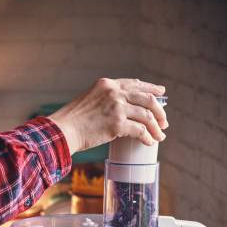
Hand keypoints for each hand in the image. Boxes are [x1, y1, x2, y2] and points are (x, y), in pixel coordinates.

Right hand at [49, 77, 167, 153]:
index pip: (135, 84)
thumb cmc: (73, 121)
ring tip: (159, 136)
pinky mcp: (117, 124)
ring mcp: (117, 108)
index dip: (151, 89)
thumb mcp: (89, 100)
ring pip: (147, 116)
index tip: (161, 93)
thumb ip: (105, 101)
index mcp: (107, 84)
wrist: (63, 130)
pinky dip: (147, 137)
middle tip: (164, 122)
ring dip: (156, 128)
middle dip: (159, 111)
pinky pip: (140, 131)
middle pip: (147, 99)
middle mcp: (114, 93)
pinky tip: (148, 142)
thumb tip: (121, 113)